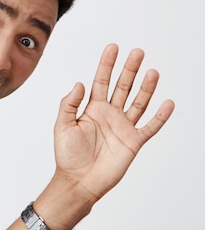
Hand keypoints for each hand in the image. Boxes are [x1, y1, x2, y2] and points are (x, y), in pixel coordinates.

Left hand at [53, 44, 174, 202]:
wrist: (79, 181)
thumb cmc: (67, 156)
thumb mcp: (62, 126)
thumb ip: (69, 104)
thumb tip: (79, 83)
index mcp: (91, 109)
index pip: (101, 81)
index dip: (106, 65)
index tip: (113, 48)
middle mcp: (109, 115)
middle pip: (122, 87)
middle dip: (129, 69)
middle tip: (138, 52)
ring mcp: (123, 128)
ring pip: (138, 102)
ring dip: (146, 87)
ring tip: (153, 71)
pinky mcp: (133, 142)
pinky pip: (150, 126)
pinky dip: (160, 116)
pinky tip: (167, 102)